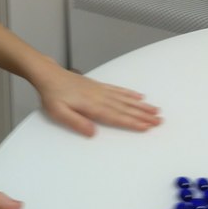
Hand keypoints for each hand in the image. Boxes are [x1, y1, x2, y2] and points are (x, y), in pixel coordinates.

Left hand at [35, 65, 161, 136]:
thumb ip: (76, 123)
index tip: (147, 127)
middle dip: (143, 115)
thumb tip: (93, 133)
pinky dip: (129, 93)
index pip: (116, 117)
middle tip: (159, 120)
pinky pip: (117, 89)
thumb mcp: (58, 113)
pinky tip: (138, 96)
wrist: (48, 75)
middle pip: (125, 108)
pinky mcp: (98, 85)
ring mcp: (100, 90)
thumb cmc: (52, 96)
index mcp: (91, 106)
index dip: (132, 122)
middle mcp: (99, 97)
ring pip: (125, 99)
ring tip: (155, 110)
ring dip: (141, 105)